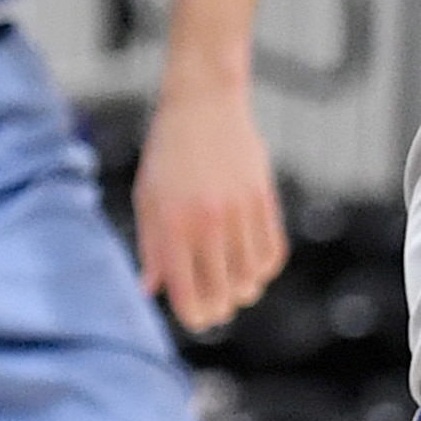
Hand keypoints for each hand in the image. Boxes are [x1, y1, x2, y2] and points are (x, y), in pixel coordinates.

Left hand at [133, 77, 288, 334]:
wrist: (203, 103)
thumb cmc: (167, 153)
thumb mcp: (147, 199)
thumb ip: (151, 248)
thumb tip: (151, 290)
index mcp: (173, 225)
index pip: (188, 294)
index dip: (194, 316)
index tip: (195, 317)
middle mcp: (208, 222)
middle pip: (225, 294)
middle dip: (220, 309)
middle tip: (215, 305)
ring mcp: (240, 211)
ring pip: (252, 278)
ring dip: (244, 289)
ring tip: (234, 284)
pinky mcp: (264, 198)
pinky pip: (272, 252)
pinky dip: (264, 268)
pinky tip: (251, 263)